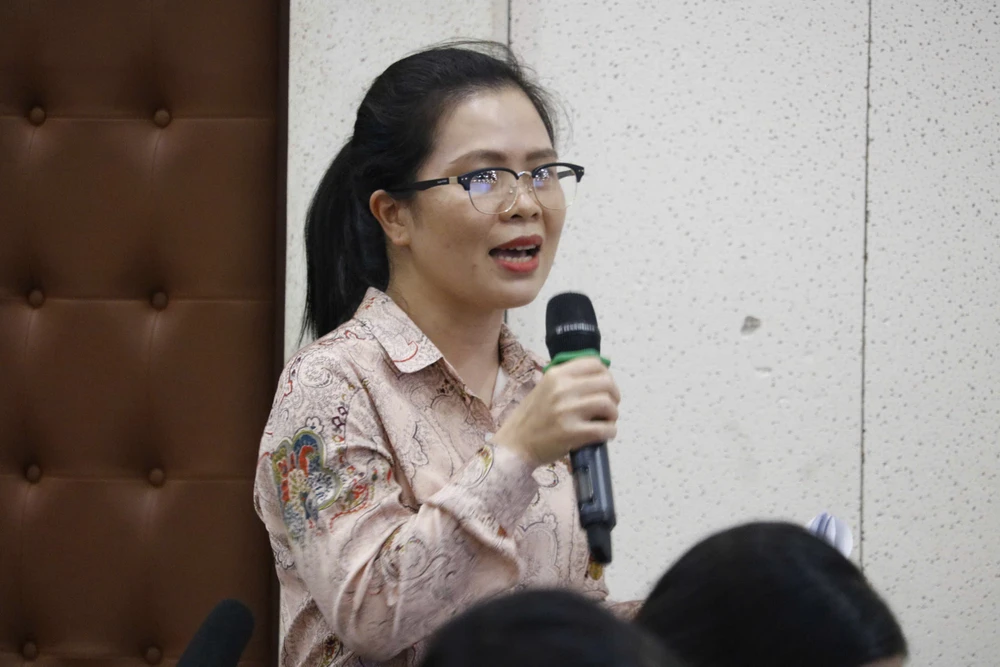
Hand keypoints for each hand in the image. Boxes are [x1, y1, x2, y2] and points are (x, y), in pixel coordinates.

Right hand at [492, 357, 619, 467]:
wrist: (514, 445)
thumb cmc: (531, 418)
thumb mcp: (544, 389)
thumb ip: (567, 381)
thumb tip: (599, 377)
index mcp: (556, 375)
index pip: (594, 364)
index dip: (606, 375)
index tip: (605, 388)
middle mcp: (562, 389)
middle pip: (606, 383)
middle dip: (614, 396)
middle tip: (609, 408)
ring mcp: (567, 410)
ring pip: (608, 405)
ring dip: (612, 415)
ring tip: (606, 422)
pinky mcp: (571, 432)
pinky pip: (605, 429)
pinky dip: (610, 432)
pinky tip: (603, 434)